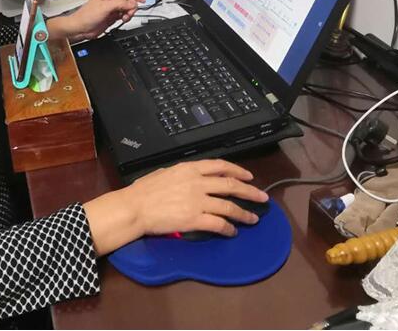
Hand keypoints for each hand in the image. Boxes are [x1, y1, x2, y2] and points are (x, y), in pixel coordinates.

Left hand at [53, 0, 144, 41]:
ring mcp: (112, 8)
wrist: (80, 28)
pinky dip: (126, 17)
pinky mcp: (112, 16)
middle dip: (132, 5)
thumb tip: (133, 3)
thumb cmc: (86, 16)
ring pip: (128, 7)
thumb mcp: (106, 7)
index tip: (142, 0)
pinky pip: (124, 14)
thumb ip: (121, 3)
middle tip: (129, 12)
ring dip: (129, 12)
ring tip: (124, 17)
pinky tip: (122, 20)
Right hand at [127, 159, 267, 237]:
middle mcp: (197, 182)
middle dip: (250, 191)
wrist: (135, 207)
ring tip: (253, 219)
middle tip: (263, 197)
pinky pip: (218, 223)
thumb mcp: (165, 173)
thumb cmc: (144, 190)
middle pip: (231, 185)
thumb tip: (192, 177)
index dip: (238, 170)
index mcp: (189, 168)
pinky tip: (232, 232)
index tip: (248, 176)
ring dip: (244, 213)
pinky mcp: (195, 219)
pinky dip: (228, 228)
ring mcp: (197, 201)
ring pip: (229, 206)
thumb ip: (182, 174)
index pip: (220, 166)